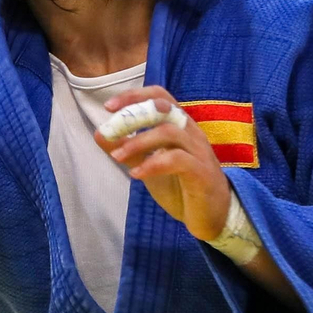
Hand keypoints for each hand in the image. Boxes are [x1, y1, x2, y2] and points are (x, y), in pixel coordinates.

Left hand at [94, 86, 231, 241]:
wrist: (212, 216)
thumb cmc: (181, 185)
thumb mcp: (148, 165)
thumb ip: (128, 149)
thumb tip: (100, 133)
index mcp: (179, 126)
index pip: (160, 96)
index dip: (134, 96)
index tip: (108, 107)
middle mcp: (191, 132)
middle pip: (164, 108)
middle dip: (134, 114)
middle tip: (110, 129)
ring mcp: (199, 151)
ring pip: (169, 132)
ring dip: (137, 142)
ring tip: (117, 157)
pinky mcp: (202, 172)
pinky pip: (177, 159)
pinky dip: (152, 164)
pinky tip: (136, 174)